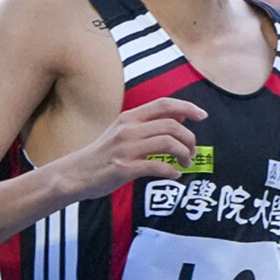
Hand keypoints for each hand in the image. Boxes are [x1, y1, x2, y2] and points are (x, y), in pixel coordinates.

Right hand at [66, 97, 207, 200]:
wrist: (76, 173)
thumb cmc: (103, 153)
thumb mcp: (122, 130)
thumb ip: (148, 123)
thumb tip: (181, 118)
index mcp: (129, 117)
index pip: (164, 104)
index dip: (187, 107)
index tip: (203, 115)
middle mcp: (128, 129)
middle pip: (171, 125)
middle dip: (189, 138)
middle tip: (192, 151)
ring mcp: (126, 149)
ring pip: (168, 144)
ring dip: (184, 154)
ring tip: (185, 163)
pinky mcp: (124, 169)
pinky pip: (157, 167)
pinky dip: (171, 172)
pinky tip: (174, 175)